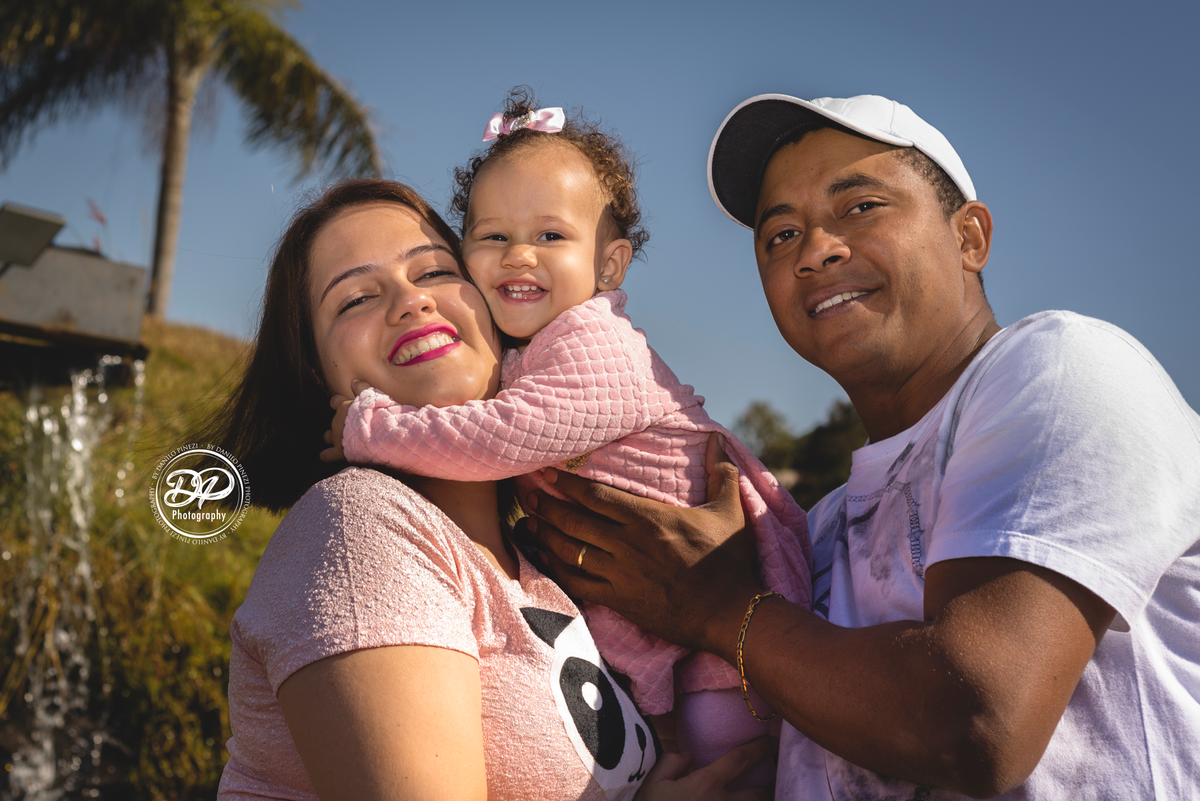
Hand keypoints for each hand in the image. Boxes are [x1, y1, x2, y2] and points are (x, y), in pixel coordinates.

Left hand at [320, 380, 372, 462]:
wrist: (382, 433)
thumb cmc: (379, 413)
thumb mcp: (373, 395)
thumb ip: (362, 387)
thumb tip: (354, 380)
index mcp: (344, 406)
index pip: (334, 401)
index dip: (338, 404)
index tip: (344, 406)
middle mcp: (337, 421)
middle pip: (332, 420)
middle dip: (339, 423)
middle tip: (351, 425)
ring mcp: (337, 437)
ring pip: (327, 436)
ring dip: (331, 437)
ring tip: (339, 440)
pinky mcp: (340, 452)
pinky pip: (326, 455)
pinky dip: (326, 455)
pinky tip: (326, 456)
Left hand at [526, 434, 761, 654]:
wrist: (730, 614)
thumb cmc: (729, 560)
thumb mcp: (729, 510)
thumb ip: (721, 471)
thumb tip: (718, 437)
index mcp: (648, 518)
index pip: (596, 495)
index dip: (567, 483)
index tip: (549, 473)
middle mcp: (627, 544)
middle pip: (574, 520)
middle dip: (547, 505)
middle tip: (529, 494)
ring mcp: (620, 574)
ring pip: (570, 550)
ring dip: (544, 535)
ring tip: (528, 522)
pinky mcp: (618, 600)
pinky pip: (576, 584)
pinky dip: (555, 570)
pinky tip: (543, 560)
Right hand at [634, 737, 773, 800]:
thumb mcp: (653, 783)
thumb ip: (671, 762)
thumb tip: (688, 755)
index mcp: (706, 784)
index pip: (741, 760)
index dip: (760, 749)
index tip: (771, 743)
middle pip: (759, 794)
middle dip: (768, 785)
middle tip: (772, 780)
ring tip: (763, 795)